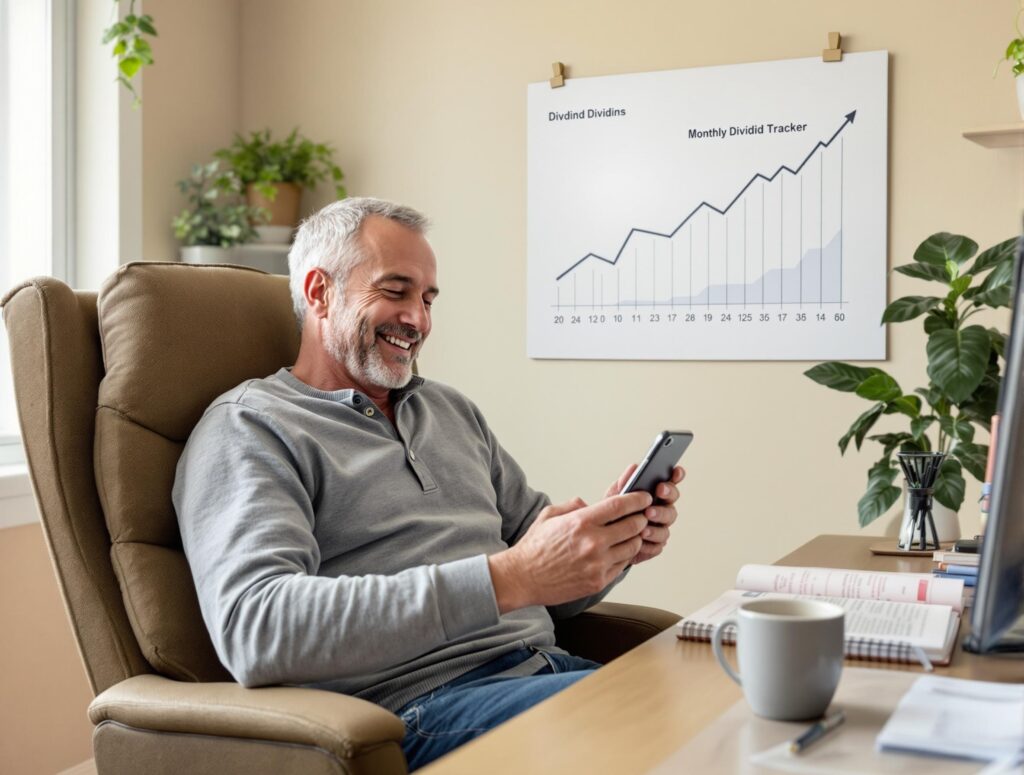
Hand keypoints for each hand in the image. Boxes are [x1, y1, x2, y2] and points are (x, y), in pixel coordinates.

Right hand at [488, 491, 652, 612]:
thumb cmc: (535, 546)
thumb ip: (574, 506)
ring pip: (633, 547)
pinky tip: (619, 551)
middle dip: (641, 518)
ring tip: (632, 534)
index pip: (620, 506)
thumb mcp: (550, 515)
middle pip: (634, 526)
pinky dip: (625, 556)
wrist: (522, 578)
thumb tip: (591, 504)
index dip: (637, 499)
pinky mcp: (599, 581)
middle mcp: (593, 543)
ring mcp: (598, 564)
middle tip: (642, 515)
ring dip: (635, 538)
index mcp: (581, 522)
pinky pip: (623, 565)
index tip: (644, 497)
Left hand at [605, 464, 684, 564]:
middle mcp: (661, 510)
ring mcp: (660, 528)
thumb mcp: (615, 496)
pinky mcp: (655, 546)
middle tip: (659, 492)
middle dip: (667, 496)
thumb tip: (634, 467)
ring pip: (666, 525)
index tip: (676, 471)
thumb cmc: (612, 515)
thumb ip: (625, 482)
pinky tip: (641, 540)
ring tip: (645, 523)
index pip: (669, 483)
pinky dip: (649, 543)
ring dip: (657, 523)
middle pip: (671, 503)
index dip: (676, 476)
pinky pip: (657, 545)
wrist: (603, 541)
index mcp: (653, 496)